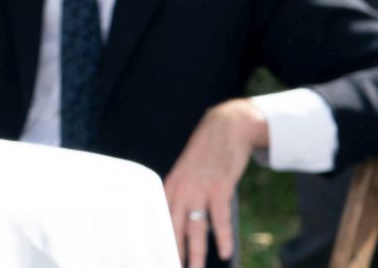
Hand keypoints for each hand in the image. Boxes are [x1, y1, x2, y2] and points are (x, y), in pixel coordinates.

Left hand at [161, 98, 264, 266]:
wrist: (224, 128)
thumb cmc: (207, 155)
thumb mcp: (188, 174)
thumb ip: (186, 195)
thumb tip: (189, 220)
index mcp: (170, 186)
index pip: (160, 218)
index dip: (159, 239)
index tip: (158, 256)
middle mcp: (181, 189)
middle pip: (174, 226)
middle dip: (173, 251)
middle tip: (173, 267)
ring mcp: (199, 189)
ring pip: (195, 227)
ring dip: (196, 252)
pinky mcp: (220, 187)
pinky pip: (220, 217)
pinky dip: (223, 237)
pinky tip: (225, 253)